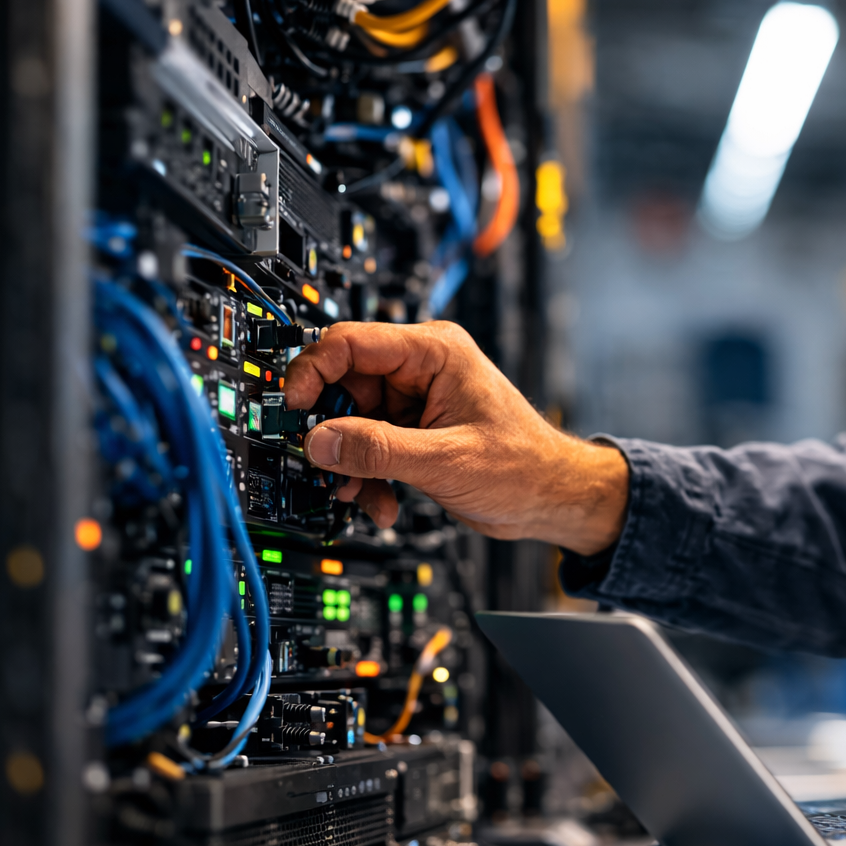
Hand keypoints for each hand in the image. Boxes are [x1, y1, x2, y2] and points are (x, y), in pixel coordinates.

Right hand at [281, 321, 628, 551]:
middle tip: (325, 465)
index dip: (313, 373)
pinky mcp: (414, 432)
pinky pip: (369, 447)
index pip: (350, 342)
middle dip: (333, 433)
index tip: (293, 410)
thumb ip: (378, 450)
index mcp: (434, 352)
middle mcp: (422, 369)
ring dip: (352, 464)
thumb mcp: (444, 460)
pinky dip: (368, 477)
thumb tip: (320, 442)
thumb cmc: (525, 466)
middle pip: (344, 386)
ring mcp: (416, 401)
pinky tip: (382, 502)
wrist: (552, 499)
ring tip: (363, 493)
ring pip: (352, 423)